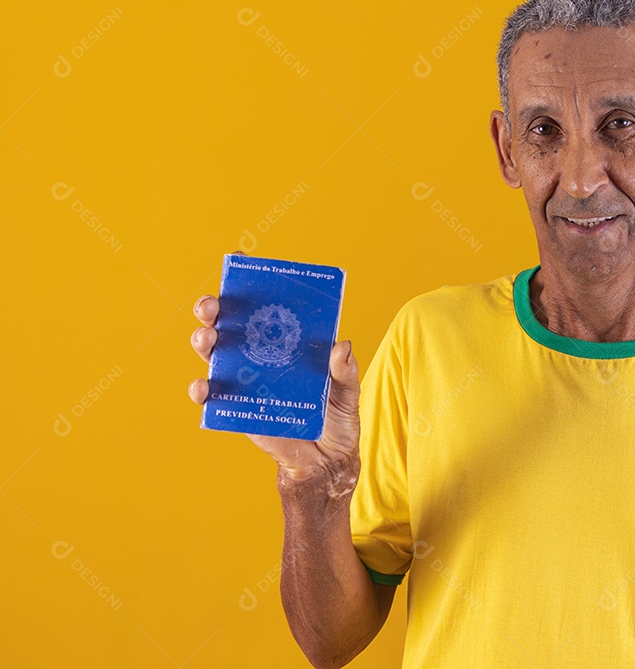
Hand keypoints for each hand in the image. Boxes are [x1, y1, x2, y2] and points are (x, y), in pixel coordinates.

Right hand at [187, 262, 360, 482]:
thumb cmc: (338, 419)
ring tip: (206, 339)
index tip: (240, 258)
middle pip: (230, 322)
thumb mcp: (347, 392)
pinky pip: (212, 395)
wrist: (327, 461)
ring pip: (214, 352)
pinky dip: (202, 389)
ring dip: (204, 341)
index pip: (266, 304)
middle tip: (212, 306)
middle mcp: (261, 353)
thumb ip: (344, 371)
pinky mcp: (237, 407)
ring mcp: (245, 378)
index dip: (250, 280)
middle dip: (215, 308)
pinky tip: (203, 387)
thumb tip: (340, 346)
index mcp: (287, 340)